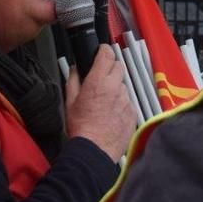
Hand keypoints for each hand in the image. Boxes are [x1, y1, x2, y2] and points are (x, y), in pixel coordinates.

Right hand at [65, 45, 135, 160]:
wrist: (95, 150)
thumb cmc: (81, 127)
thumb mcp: (69, 101)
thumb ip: (73, 80)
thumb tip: (76, 69)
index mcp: (98, 81)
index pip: (107, 54)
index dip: (103, 51)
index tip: (100, 53)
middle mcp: (116, 87)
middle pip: (118, 66)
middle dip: (110, 69)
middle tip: (101, 80)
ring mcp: (126, 100)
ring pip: (123, 85)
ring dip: (116, 88)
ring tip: (105, 103)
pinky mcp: (133, 112)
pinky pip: (128, 101)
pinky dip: (121, 104)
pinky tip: (111, 115)